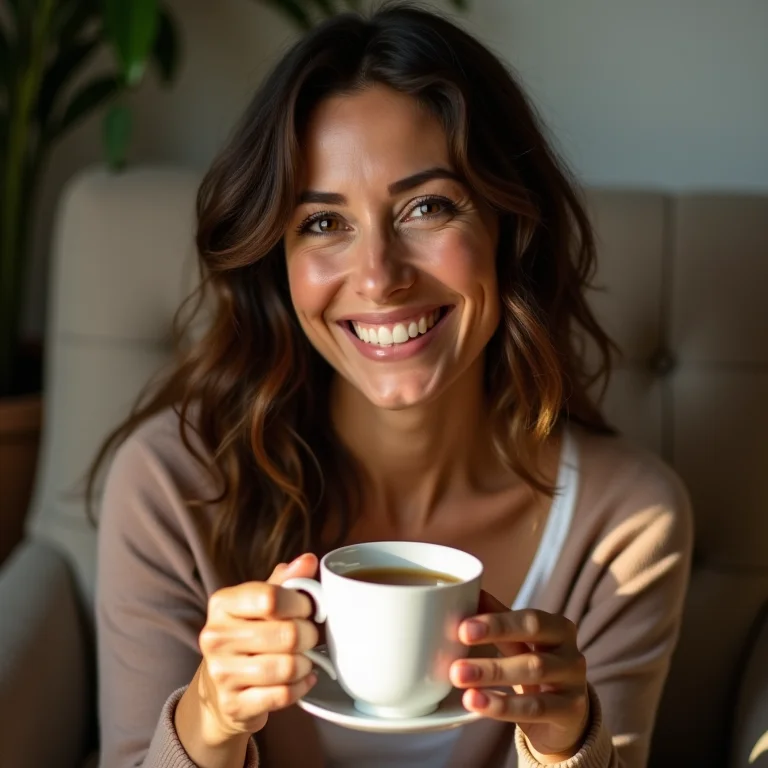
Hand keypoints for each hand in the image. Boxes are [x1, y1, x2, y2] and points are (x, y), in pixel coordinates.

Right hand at [193, 554, 319, 743]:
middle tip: (309, 637)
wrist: (219, 690)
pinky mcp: (234, 704)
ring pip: (287, 666)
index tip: (307, 608)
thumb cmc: (248, 637)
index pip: (271, 597)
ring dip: (305, 664)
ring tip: (304, 659)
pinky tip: (300, 680)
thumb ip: (286, 581)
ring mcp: (222, 674)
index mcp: (222, 603)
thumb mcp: (260, 604)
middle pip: (286, 633)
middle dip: (309, 635)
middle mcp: (216, 637)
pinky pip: (283, 695)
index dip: (300, 603)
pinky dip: (301, 687)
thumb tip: (309, 560)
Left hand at [450, 591, 589, 762]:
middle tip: (457, 652)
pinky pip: (534, 708)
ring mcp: (574, 685)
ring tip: (458, 676)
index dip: (497, 622)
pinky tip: (475, 701)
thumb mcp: (520, 643)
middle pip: (533, 646)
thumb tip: (470, 593)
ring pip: (532, 674)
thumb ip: (498, 621)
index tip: (463, 628)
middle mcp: (571, 653)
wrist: (565, 717)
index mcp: (558, 628)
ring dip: (491, 673)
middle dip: (494, 645)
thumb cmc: (535, 668)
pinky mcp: (571, 713)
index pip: (529, 620)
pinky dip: (501, 706)